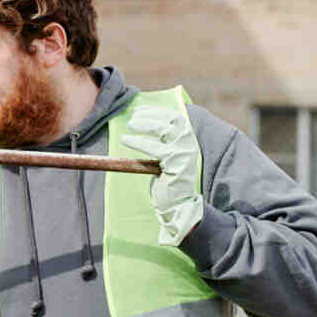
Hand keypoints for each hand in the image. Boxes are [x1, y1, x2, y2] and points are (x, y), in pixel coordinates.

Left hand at [120, 105, 203, 245]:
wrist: (177, 206)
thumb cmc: (167, 182)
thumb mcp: (165, 158)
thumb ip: (161, 143)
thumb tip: (141, 124)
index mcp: (187, 141)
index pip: (175, 117)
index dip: (157, 111)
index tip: (138, 110)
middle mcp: (190, 145)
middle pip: (172, 119)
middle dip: (152, 114)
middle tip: (133, 116)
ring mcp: (185, 154)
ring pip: (165, 129)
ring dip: (146, 123)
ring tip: (131, 124)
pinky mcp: (177, 166)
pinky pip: (157, 149)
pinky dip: (140, 142)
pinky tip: (127, 140)